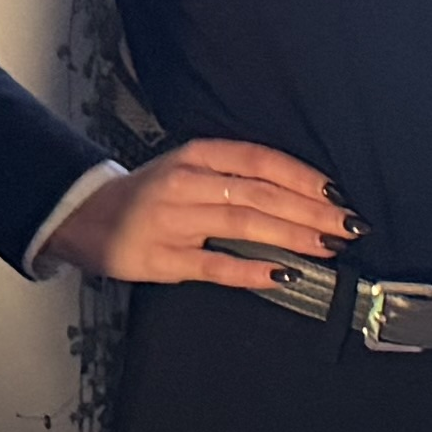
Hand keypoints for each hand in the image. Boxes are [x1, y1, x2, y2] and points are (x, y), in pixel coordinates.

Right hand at [43, 138, 354, 290]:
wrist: (85, 216)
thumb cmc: (149, 194)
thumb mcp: (190, 168)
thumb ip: (236, 176)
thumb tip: (301, 195)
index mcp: (197, 156)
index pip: (259, 160)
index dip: (302, 177)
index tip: (336, 193)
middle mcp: (187, 183)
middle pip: (260, 194)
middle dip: (310, 211)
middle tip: (346, 226)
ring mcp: (174, 221)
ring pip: (244, 226)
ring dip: (291, 236)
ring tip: (326, 246)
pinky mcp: (163, 259)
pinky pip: (216, 266)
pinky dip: (252, 271)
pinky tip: (284, 275)